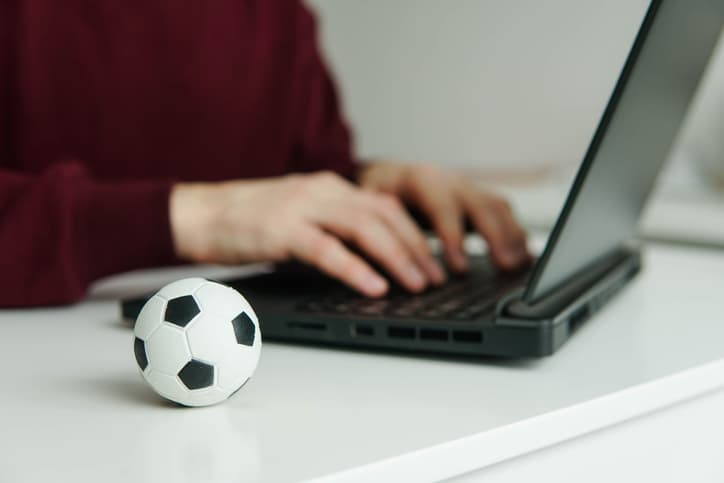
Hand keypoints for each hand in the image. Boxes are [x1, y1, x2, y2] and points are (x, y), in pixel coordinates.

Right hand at [169, 172, 445, 296]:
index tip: (434, 260)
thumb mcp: (300, 218)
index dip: (414, 233)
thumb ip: (333, 230)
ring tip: (417, 284)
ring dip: (396, 257)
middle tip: (436, 277)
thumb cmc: (249, 221)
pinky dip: (355, 268)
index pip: (385, 206)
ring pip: (363, 227)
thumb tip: (370, 259)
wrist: (199, 214)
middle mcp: (322, 191)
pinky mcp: (282, 229)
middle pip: (383, 215)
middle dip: (415, 247)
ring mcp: (302, 207)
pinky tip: (374, 286)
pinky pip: (327, 249)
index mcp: (330, 187)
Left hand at [358, 162, 529, 271]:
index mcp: (418, 179)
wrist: (382, 178)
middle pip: (479, 202)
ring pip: (496, 205)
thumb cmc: (373, 198)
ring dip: (511, 235)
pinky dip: (515, 234)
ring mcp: (465, 188)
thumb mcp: (365, 208)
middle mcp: (447, 180)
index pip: (441, 204)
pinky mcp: (475, 200)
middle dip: (495, 235)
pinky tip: (522, 258)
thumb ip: (375, 228)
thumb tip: (379, 259)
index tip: (459, 268)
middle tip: (503, 266)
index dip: (453, 235)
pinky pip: (502, 213)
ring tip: (516, 267)